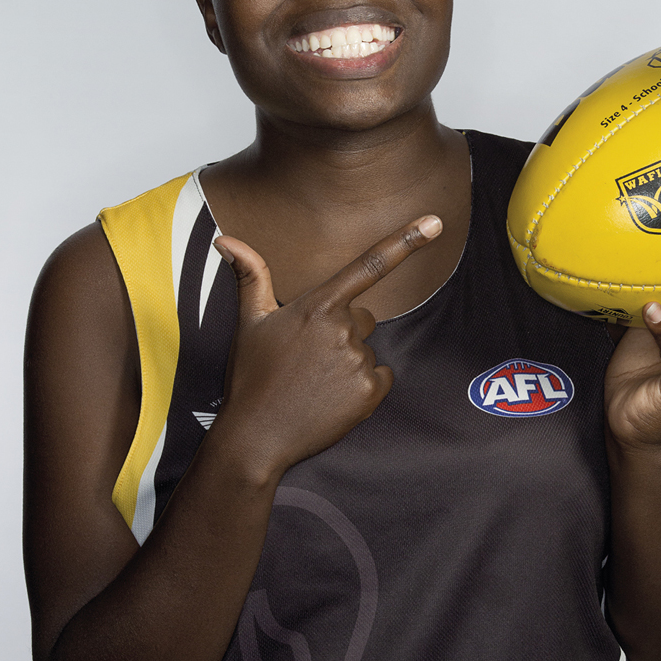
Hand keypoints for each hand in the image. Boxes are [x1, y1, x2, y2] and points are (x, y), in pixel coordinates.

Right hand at [210, 215, 442, 476]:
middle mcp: (343, 329)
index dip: (405, 241)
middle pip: (362, 318)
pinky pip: (380, 377)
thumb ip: (251, 276)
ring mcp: (359, 361)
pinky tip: (332, 397)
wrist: (256, 438)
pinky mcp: (370, 392)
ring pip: (367, 350)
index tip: (434, 222)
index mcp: (318, 306)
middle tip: (308, 359)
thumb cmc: (252, 377)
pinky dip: (363, 387)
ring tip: (314, 382)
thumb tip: (226, 239)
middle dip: (342, 332)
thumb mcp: (249, 323)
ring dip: (348, 362)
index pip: (368, 266)